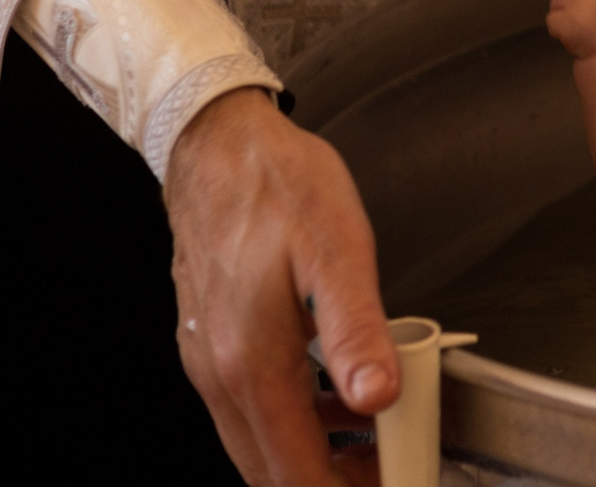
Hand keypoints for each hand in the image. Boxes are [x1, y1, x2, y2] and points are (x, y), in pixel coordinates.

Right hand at [165, 88, 396, 486]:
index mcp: (252, 363)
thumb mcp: (337, 250)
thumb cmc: (276, 184)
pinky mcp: (207, 342)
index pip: (297, 473)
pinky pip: (248, 408)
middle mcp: (219, 374)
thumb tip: (377, 398)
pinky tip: (331, 393)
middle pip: (271, 472)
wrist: (215, 143)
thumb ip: (356, 331)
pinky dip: (292, 420)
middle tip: (386, 468)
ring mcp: (206, 361)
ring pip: (257, 443)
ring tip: (372, 438)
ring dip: (312, 455)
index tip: (389, 482)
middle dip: (330, 483)